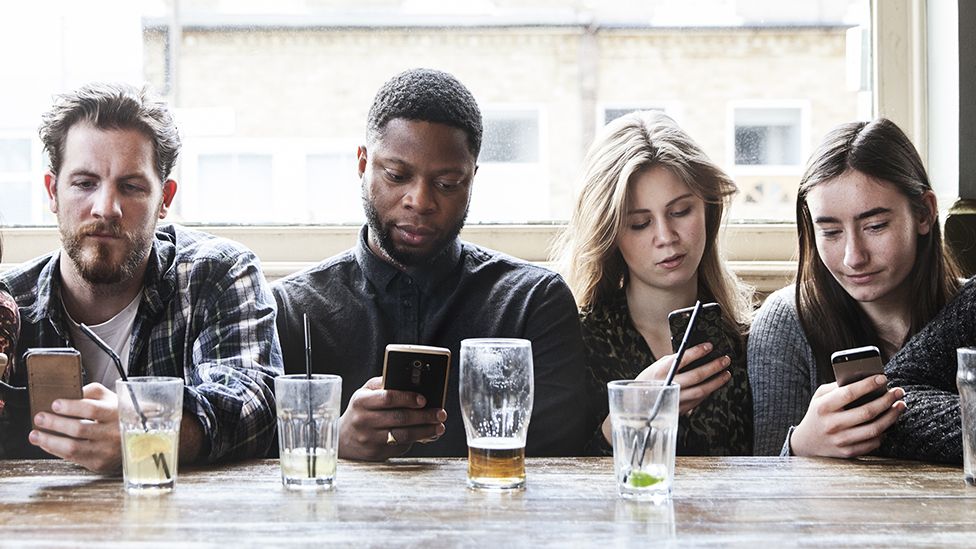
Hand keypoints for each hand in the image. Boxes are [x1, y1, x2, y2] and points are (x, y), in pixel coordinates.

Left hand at [28, 383, 121, 472]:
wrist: (138, 437)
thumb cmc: (119, 415)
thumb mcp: (110, 398)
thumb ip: (90, 392)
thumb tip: (66, 395)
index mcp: (117, 413)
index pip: (91, 409)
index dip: (70, 407)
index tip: (55, 404)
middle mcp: (114, 433)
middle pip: (79, 429)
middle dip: (54, 423)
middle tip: (40, 417)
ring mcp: (107, 450)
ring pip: (73, 447)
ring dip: (49, 440)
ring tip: (35, 434)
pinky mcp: (100, 463)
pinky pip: (73, 458)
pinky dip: (56, 450)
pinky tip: (47, 444)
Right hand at [338, 376, 446, 460]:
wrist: (343, 439)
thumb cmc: (361, 411)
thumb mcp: (366, 393)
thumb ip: (384, 385)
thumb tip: (411, 382)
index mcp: (361, 401)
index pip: (388, 398)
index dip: (408, 398)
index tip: (424, 399)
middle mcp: (364, 421)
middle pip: (400, 418)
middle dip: (424, 416)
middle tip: (440, 413)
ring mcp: (369, 439)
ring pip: (403, 435)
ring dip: (425, 431)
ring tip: (438, 427)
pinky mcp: (376, 453)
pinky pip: (400, 447)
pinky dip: (416, 441)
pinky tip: (426, 436)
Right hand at [601, 343, 730, 443]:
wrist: (637, 405)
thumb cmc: (648, 381)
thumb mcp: (657, 367)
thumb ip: (675, 361)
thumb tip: (697, 353)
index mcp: (661, 370)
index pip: (683, 358)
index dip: (698, 351)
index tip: (710, 346)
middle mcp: (669, 384)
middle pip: (697, 375)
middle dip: (714, 366)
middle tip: (725, 360)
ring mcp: (676, 398)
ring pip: (702, 390)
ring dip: (716, 381)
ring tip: (726, 373)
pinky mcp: (680, 408)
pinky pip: (699, 400)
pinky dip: (708, 391)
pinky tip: (714, 385)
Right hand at [789, 374, 905, 457]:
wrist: (807, 442)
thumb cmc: (818, 413)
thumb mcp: (820, 396)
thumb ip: (838, 387)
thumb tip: (864, 379)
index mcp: (823, 407)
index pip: (849, 393)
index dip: (868, 385)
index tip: (883, 378)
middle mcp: (831, 424)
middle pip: (867, 412)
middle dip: (887, 400)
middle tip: (899, 391)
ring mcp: (840, 440)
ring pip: (874, 429)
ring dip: (891, 416)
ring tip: (900, 405)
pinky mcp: (848, 452)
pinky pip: (873, 443)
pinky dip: (884, 432)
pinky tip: (888, 423)